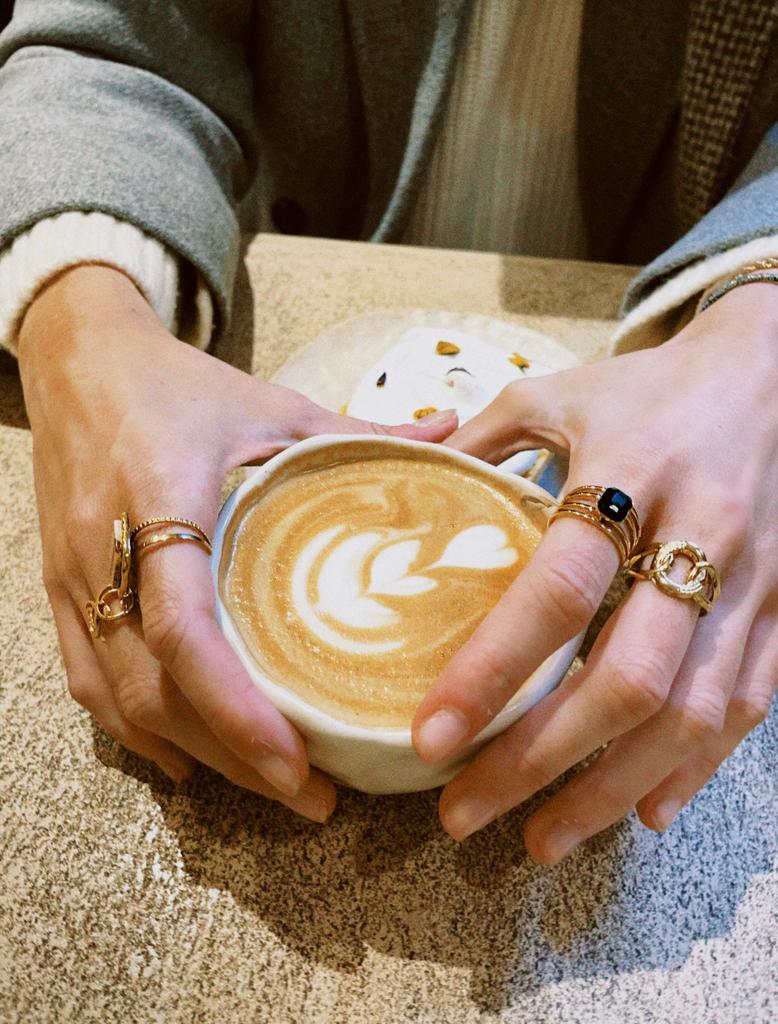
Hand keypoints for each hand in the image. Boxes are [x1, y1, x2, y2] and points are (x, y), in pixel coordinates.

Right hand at [19, 265, 456, 820]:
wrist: (78, 362)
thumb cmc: (177, 383)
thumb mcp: (270, 403)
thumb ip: (358, 429)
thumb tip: (453, 433)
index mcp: (162, 493)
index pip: (183, 624)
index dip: (235, 704)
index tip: (297, 759)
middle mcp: (107, 547)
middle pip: (156, 687)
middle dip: (233, 754)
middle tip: (312, 796)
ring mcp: (72, 576)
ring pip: (122, 699)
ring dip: (195, 753)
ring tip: (270, 787)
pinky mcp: (58, 588)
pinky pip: (89, 683)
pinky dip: (137, 733)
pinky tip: (189, 759)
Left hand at [411, 282, 777, 859]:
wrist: (769, 373)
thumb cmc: (646, 389)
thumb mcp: (553, 396)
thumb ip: (478, 448)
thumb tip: (401, 501)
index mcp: (628, 475)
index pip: (557, 592)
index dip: (493, 672)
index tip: (433, 738)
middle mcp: (696, 535)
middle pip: (624, 679)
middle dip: (540, 761)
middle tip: (465, 813)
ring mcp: (750, 580)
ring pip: (689, 712)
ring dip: (612, 788)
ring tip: (542, 839)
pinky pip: (747, 705)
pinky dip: (695, 768)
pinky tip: (643, 810)